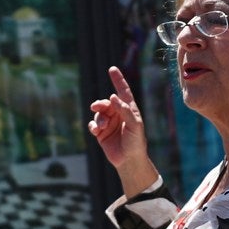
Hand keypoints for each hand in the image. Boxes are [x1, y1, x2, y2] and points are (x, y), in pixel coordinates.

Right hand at [88, 66, 156, 195]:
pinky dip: (93, 126)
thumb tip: (112, 97)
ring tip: (102, 127)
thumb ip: (124, 110)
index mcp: (129, 110)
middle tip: (97, 106)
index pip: (123, 91)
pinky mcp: (101, 133)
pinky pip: (93, 124)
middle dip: (100, 103)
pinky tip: (96, 130)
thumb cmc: (136, 142)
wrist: (129, 160)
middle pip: (106, 102)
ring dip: (98, 118)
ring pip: (98, 113)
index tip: (112, 69)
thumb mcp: (134, 125)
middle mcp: (118, 114)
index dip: (118, 80)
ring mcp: (109, 123)